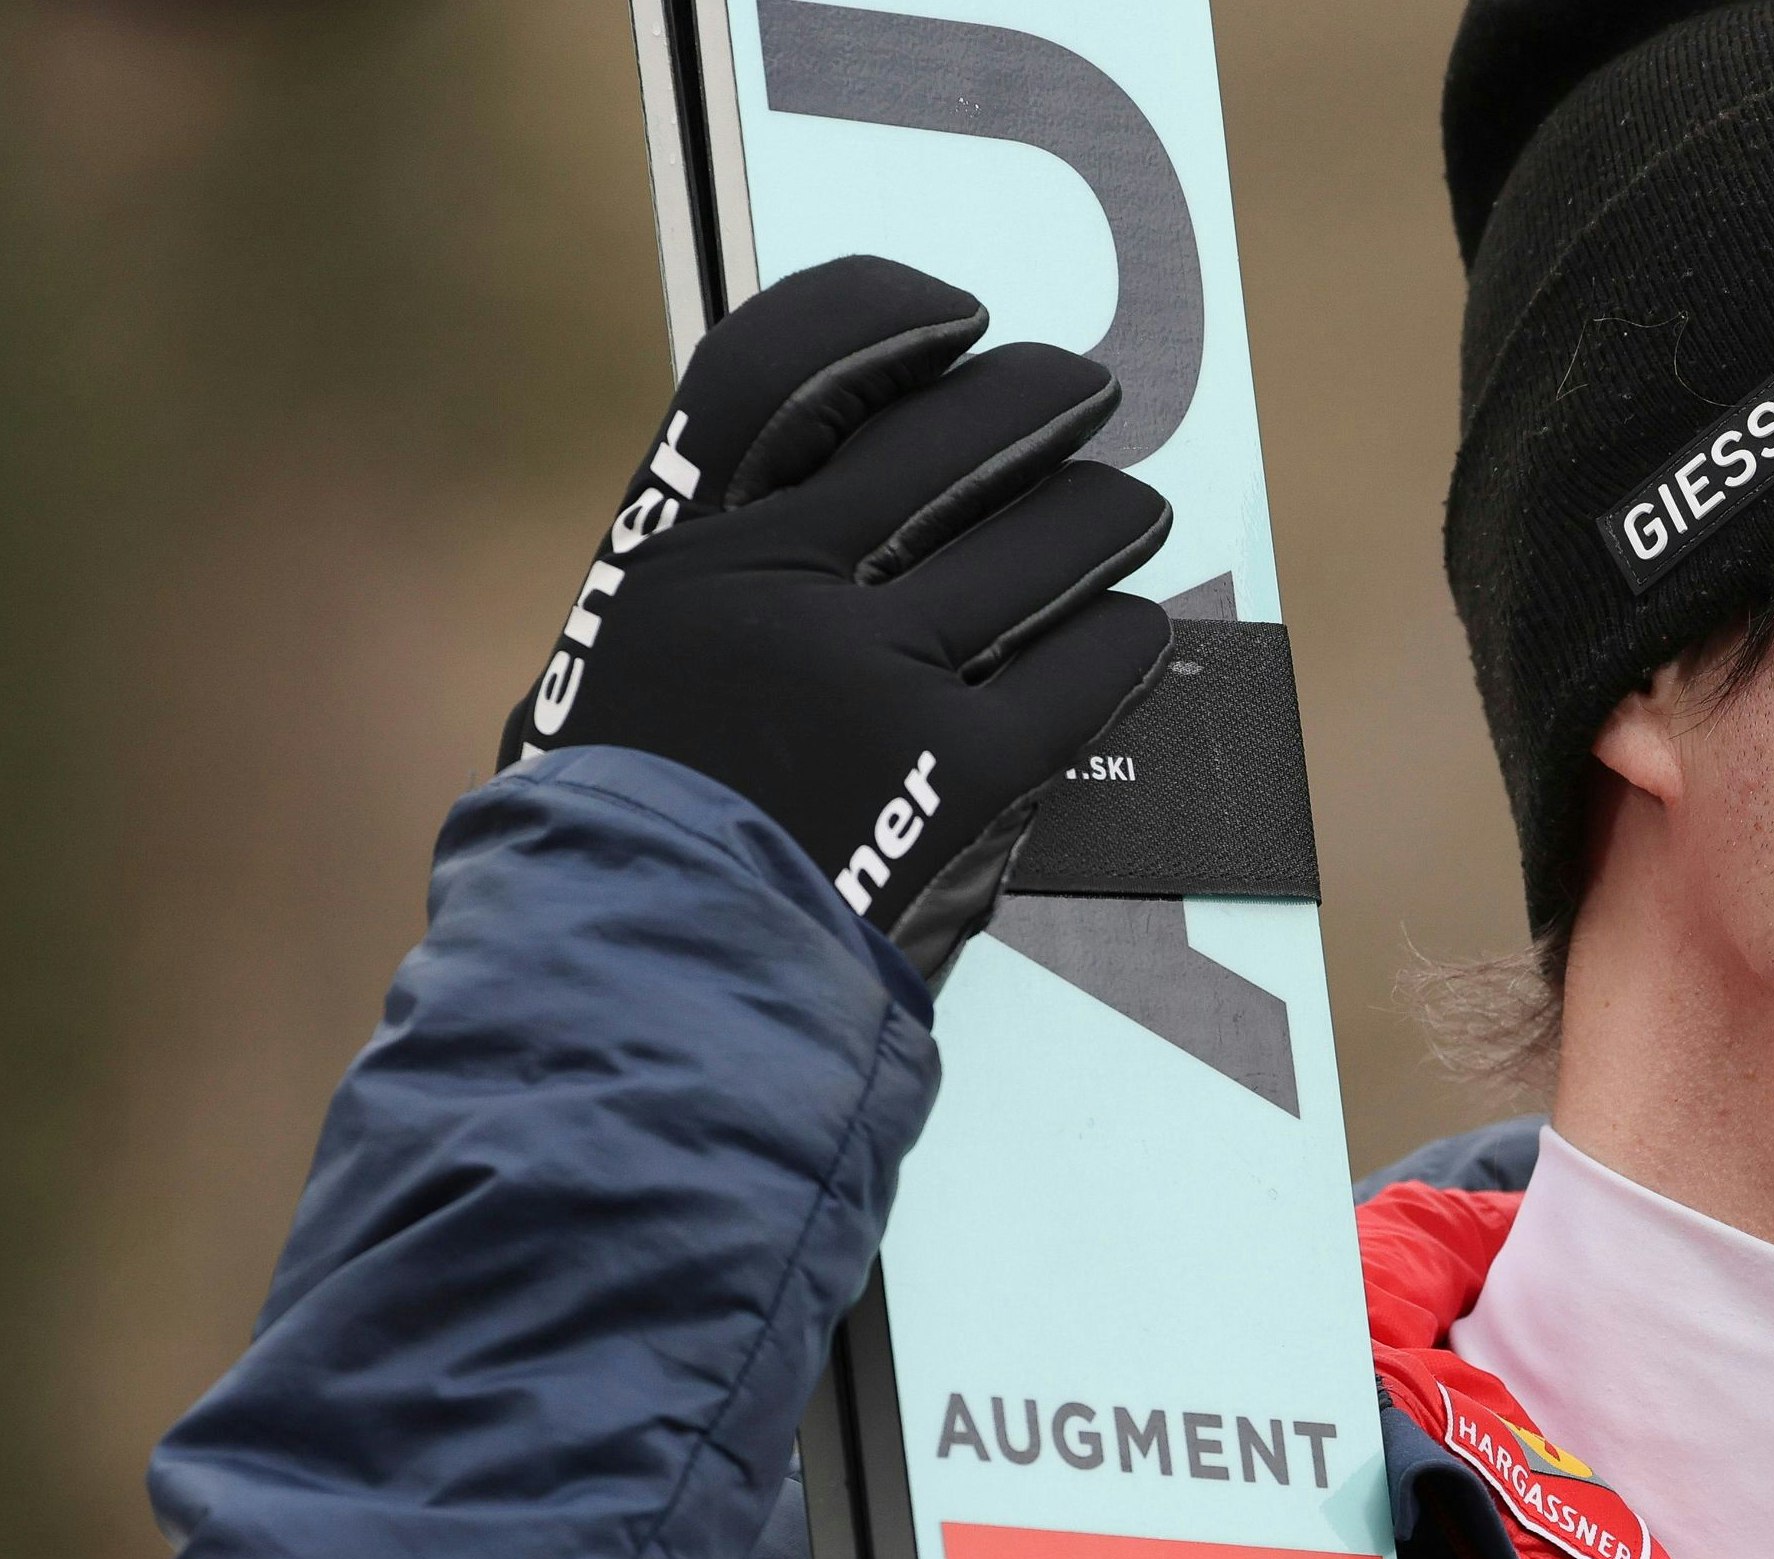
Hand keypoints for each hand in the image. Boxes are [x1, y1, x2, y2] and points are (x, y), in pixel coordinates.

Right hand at [501, 254, 1171, 973]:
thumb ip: (708, 587)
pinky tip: (1134, 632)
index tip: (954, 318)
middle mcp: (769, 589)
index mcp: (672, 555)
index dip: (880, 315)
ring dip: (1107, 512)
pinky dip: (1124, 639)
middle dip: (1041, 399)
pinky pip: (1082, 666)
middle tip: (1084, 395)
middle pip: (950, 432)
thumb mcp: (616, 680)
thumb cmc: (615, 857)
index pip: (774, 365)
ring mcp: (867, 678)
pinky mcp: (955, 774)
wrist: (633, 1003)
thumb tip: (815, 497)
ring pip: (1044, 539)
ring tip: (1129, 512)